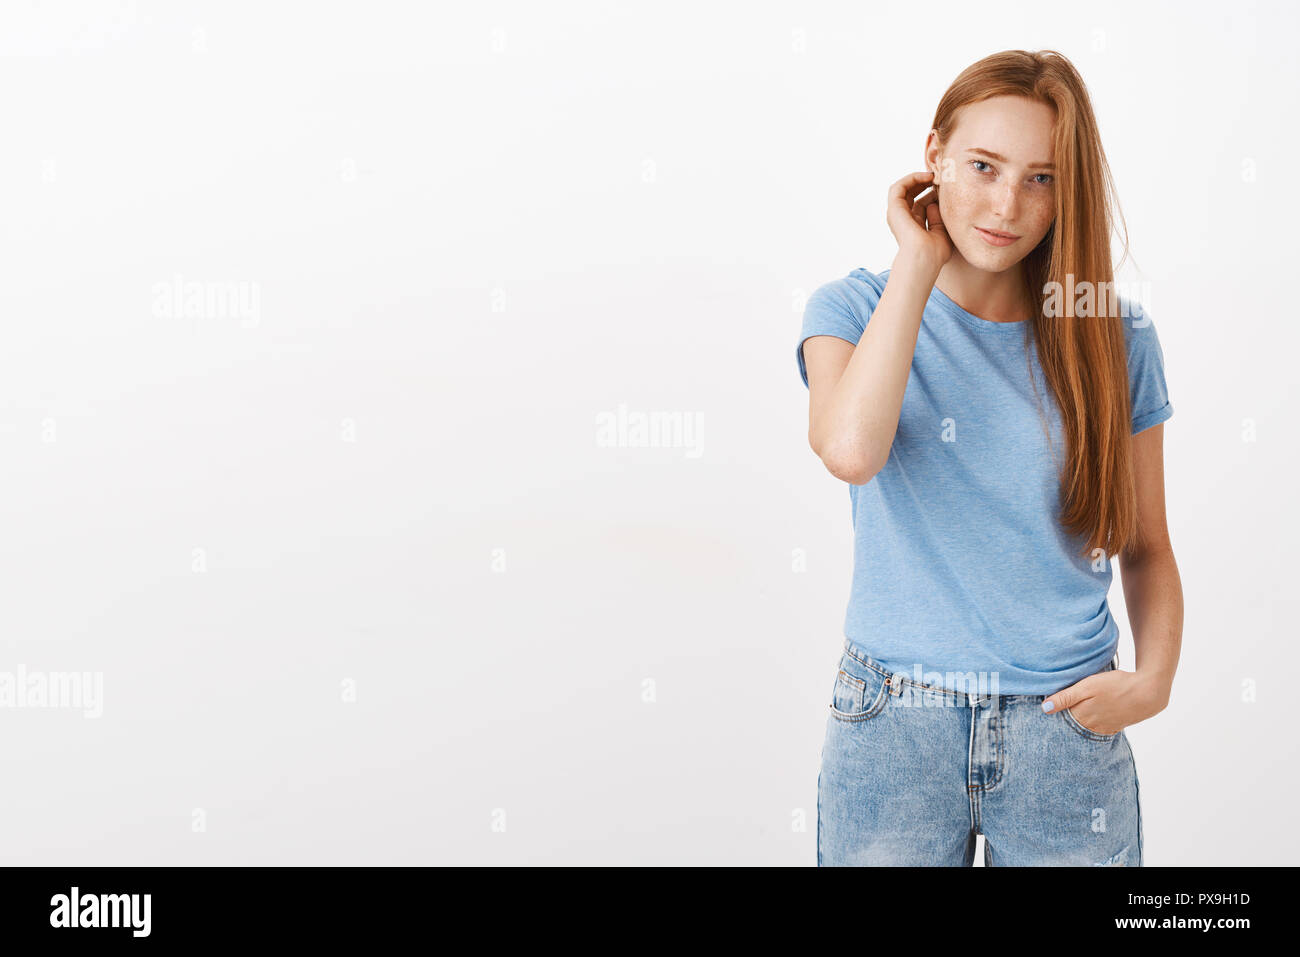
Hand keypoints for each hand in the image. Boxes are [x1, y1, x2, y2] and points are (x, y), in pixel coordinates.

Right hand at [886, 171, 952, 272]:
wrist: (925, 257)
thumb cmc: (936, 251)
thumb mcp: (941, 229)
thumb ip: (938, 215)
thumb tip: (934, 201)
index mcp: (913, 226)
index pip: (920, 203)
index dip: (932, 193)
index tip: (946, 188)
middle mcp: (903, 219)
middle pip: (911, 194)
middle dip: (924, 183)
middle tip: (940, 178)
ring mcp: (897, 214)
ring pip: (903, 188)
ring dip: (918, 178)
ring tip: (933, 175)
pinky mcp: (894, 209)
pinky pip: (899, 187)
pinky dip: (912, 178)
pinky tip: (927, 177)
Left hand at [1041, 669, 1168, 735]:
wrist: (1148, 692)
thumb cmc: (1116, 685)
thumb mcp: (1087, 686)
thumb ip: (1065, 697)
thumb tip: (1045, 709)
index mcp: (1082, 716)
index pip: (1061, 719)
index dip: (1054, 713)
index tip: (1045, 713)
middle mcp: (1092, 726)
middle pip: (1072, 726)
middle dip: (1064, 722)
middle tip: (1054, 717)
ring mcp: (1104, 727)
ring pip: (1085, 728)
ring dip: (1078, 724)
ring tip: (1072, 717)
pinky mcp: (1115, 726)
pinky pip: (1098, 729)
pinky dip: (1092, 726)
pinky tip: (1090, 719)